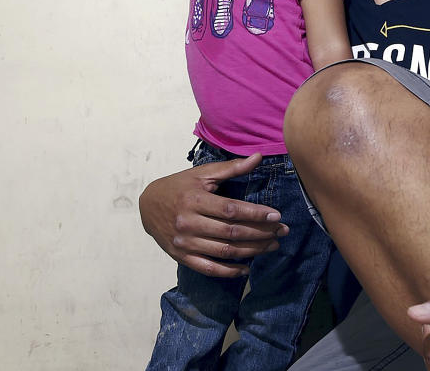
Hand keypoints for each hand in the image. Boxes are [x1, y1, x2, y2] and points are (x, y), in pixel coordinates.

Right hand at [139, 153, 288, 276]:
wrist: (147, 206)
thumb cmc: (179, 186)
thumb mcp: (202, 174)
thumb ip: (231, 167)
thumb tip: (258, 157)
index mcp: (195, 200)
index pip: (231, 210)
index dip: (256, 214)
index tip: (277, 215)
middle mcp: (189, 223)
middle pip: (231, 232)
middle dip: (261, 233)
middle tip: (282, 231)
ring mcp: (185, 242)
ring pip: (224, 251)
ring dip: (252, 251)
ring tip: (272, 246)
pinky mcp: (182, 256)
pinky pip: (208, 268)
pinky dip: (228, 271)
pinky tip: (246, 269)